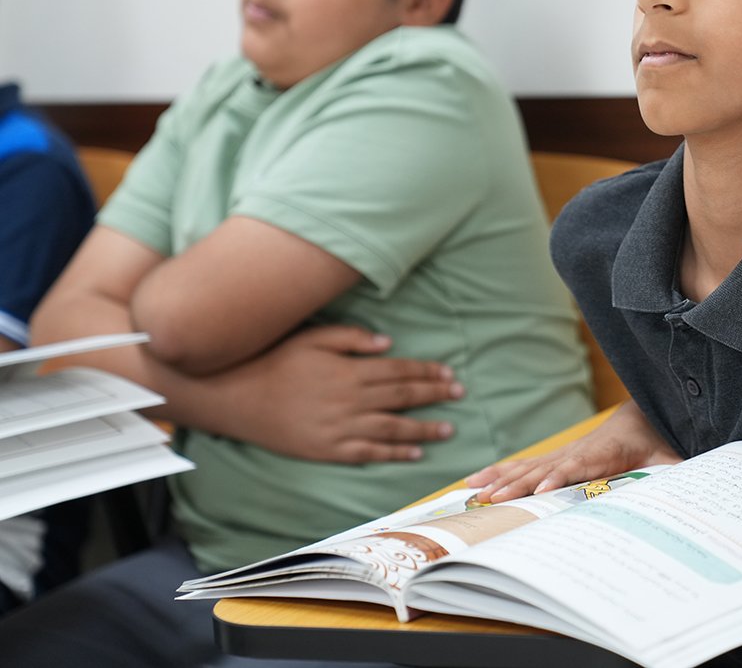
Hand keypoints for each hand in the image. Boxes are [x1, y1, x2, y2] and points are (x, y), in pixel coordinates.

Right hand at [210, 325, 462, 463]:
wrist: (234, 396)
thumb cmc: (273, 360)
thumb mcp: (312, 337)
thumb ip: (352, 338)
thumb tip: (388, 342)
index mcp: (349, 370)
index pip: (400, 370)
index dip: (427, 372)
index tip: (449, 373)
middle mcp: (350, 400)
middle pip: (403, 397)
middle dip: (434, 395)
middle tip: (458, 394)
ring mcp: (340, 428)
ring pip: (393, 429)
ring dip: (424, 429)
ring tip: (448, 428)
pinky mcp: (327, 450)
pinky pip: (369, 454)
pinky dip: (394, 453)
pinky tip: (415, 453)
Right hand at [465, 401, 679, 501]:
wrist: (651, 410)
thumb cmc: (663, 437)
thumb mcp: (676, 456)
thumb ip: (677, 471)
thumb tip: (687, 487)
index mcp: (608, 451)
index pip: (580, 465)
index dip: (559, 477)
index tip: (540, 491)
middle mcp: (581, 450)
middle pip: (544, 467)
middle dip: (517, 485)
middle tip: (492, 501)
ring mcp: (567, 451)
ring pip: (528, 465)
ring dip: (500, 480)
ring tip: (473, 494)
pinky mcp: (559, 456)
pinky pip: (526, 465)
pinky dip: (499, 473)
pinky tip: (475, 483)